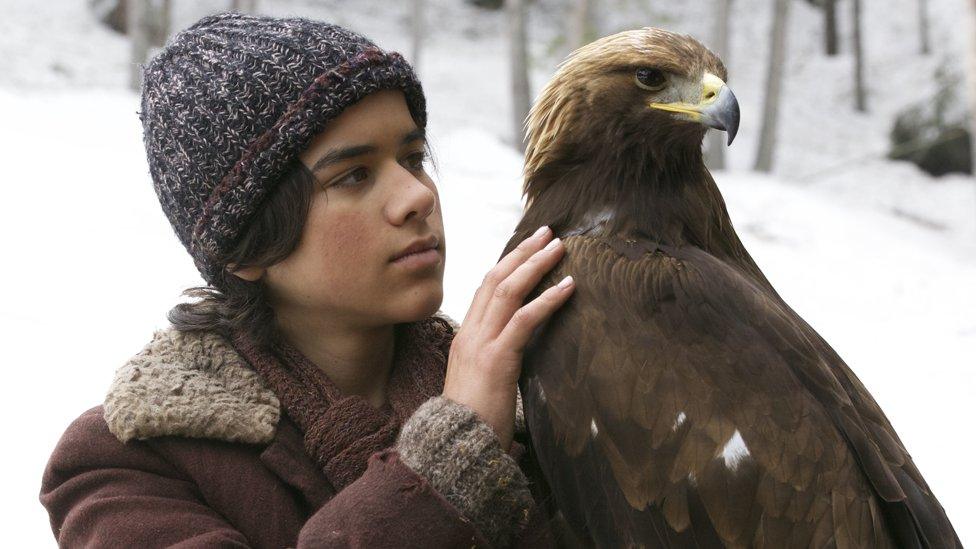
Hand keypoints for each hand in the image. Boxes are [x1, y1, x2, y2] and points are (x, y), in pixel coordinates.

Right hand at [442, 226, 574, 450]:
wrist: (456, 448)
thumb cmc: (473, 420)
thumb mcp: (480, 380)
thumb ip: (496, 358)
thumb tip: (519, 348)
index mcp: (465, 336)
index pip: (484, 287)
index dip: (507, 262)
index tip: (528, 247)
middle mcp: (470, 333)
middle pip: (495, 278)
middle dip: (522, 252)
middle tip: (547, 232)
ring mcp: (481, 344)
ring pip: (507, 290)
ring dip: (535, 265)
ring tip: (559, 247)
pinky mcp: (497, 359)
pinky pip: (523, 320)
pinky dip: (547, 299)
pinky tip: (568, 286)